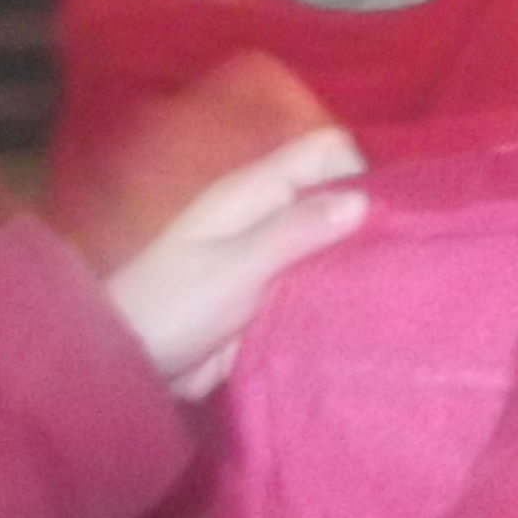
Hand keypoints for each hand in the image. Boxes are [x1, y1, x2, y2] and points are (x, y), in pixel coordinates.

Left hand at [103, 124, 368, 397]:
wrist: (124, 365)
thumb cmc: (172, 307)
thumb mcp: (236, 268)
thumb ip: (297, 232)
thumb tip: (364, 199)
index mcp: (254, 192)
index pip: (324, 152)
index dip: (358, 171)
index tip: (380, 219)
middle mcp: (267, 215)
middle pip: (335, 196)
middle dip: (365, 222)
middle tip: (393, 260)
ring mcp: (270, 257)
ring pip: (331, 243)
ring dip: (353, 262)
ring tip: (383, 289)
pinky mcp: (271, 297)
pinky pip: (316, 284)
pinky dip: (335, 294)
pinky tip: (357, 313)